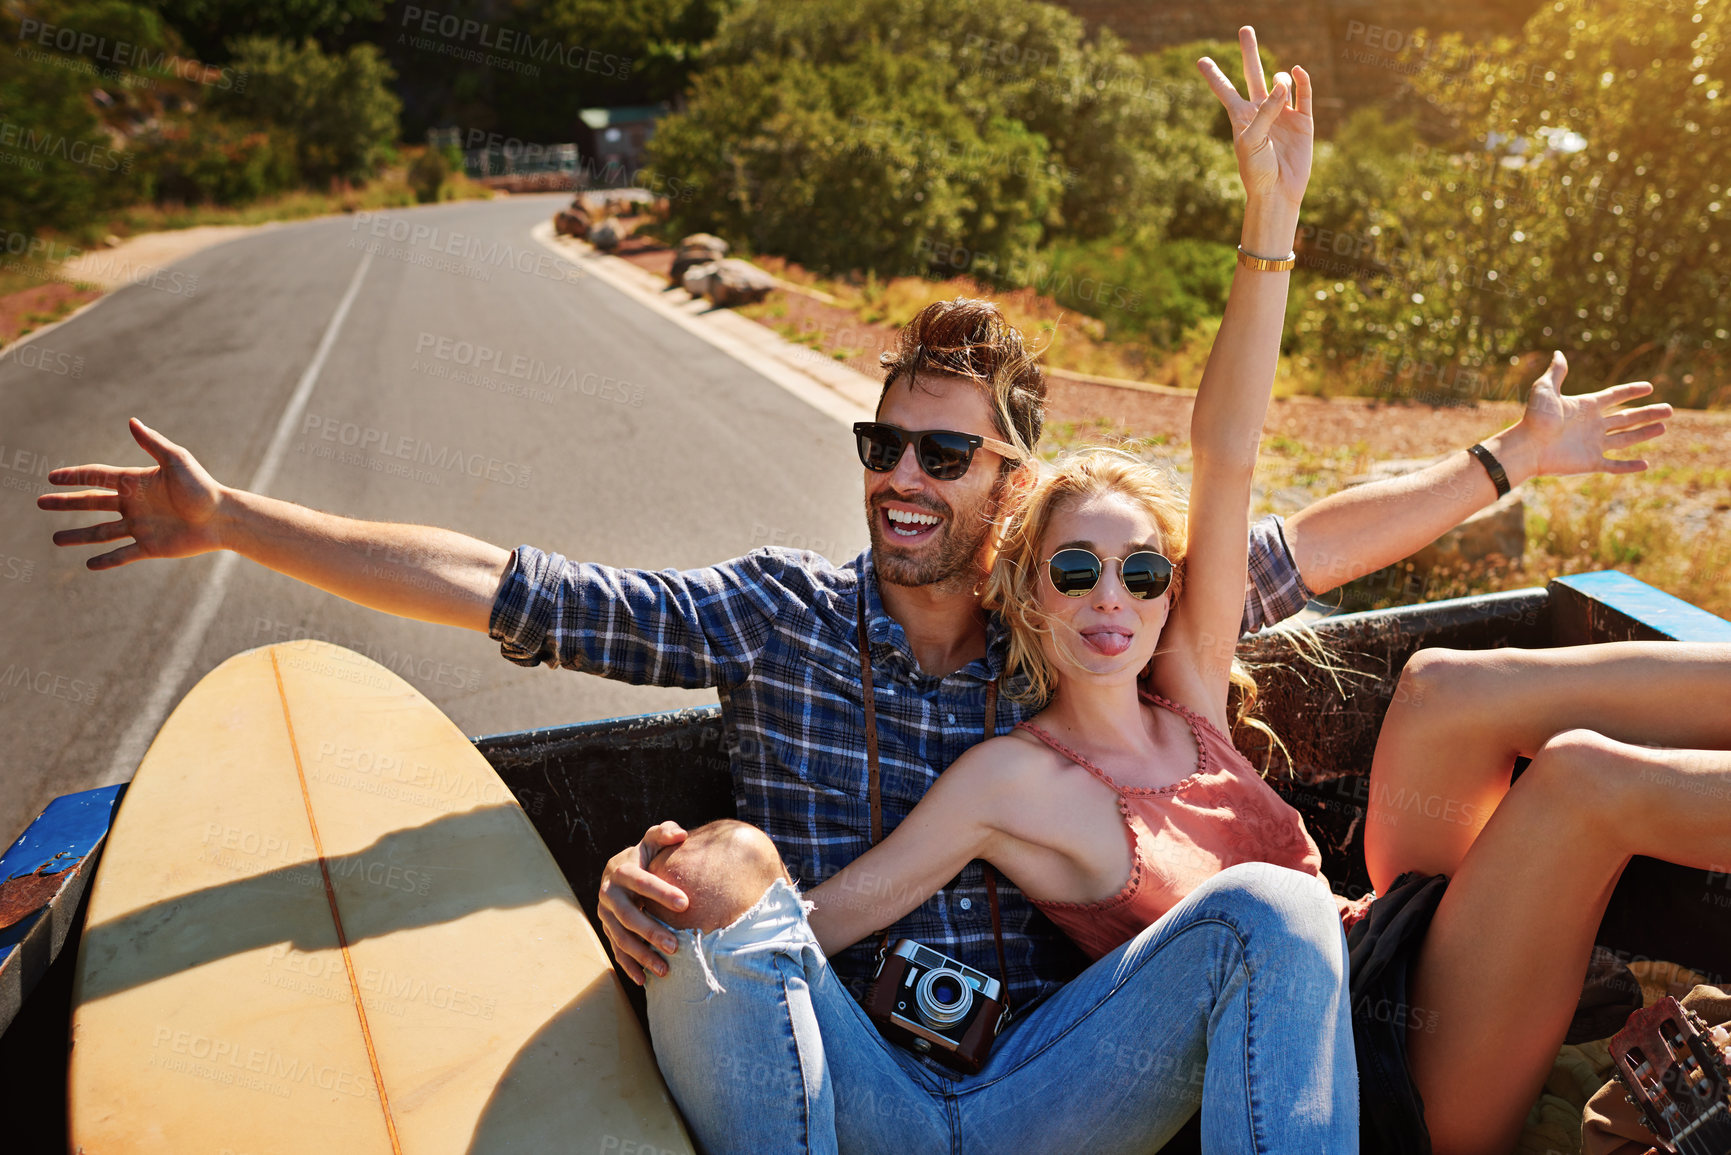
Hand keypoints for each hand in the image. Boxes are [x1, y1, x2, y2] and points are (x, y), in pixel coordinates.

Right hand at [38, 419, 225, 568]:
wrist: (223, 518)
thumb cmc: (203, 487)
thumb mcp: (177, 461)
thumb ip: (153, 443)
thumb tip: (131, 421)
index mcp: (136, 483)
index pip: (97, 477)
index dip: (74, 477)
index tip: (51, 477)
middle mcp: (134, 505)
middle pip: (92, 504)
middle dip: (66, 503)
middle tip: (40, 503)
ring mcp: (140, 527)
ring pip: (101, 533)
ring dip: (78, 536)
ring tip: (55, 538)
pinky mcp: (150, 547)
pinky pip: (122, 554)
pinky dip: (106, 560)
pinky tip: (88, 565)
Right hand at [597, 820, 689, 984]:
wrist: (619, 872)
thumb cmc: (644, 856)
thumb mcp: (651, 841)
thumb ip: (664, 833)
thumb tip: (681, 834)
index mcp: (620, 871)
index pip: (640, 882)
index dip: (662, 893)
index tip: (686, 904)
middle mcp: (608, 895)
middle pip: (628, 917)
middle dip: (651, 932)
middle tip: (676, 946)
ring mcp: (605, 915)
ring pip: (621, 938)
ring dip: (641, 955)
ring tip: (665, 969)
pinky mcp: (607, 930)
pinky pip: (616, 951)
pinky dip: (629, 966)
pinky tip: (644, 980)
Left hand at [1197, 27, 1313, 210]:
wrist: (1277, 192)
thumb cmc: (1256, 171)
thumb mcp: (1251, 140)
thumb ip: (1266, 111)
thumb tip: (1283, 82)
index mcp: (1240, 117)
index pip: (1224, 90)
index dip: (1214, 75)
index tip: (1201, 60)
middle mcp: (1261, 111)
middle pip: (1253, 74)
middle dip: (1249, 52)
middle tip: (1245, 29)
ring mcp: (1282, 114)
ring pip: (1280, 82)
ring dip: (1280, 79)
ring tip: (1279, 86)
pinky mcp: (1302, 121)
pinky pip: (1304, 94)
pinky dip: (1302, 81)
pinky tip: (1297, 71)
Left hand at [1504, 351, 1671, 479]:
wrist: (1526, 447)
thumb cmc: (1534, 419)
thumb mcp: (1545, 390)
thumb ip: (1556, 373)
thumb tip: (1558, 353)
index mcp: (1585, 407)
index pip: (1615, 396)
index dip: (1631, 391)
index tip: (1649, 387)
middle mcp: (1592, 425)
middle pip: (1627, 418)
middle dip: (1648, 414)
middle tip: (1670, 410)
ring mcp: (1592, 444)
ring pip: (1626, 439)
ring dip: (1644, 433)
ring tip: (1663, 427)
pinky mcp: (1590, 463)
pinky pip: (1614, 466)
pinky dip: (1629, 467)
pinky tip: (1645, 464)